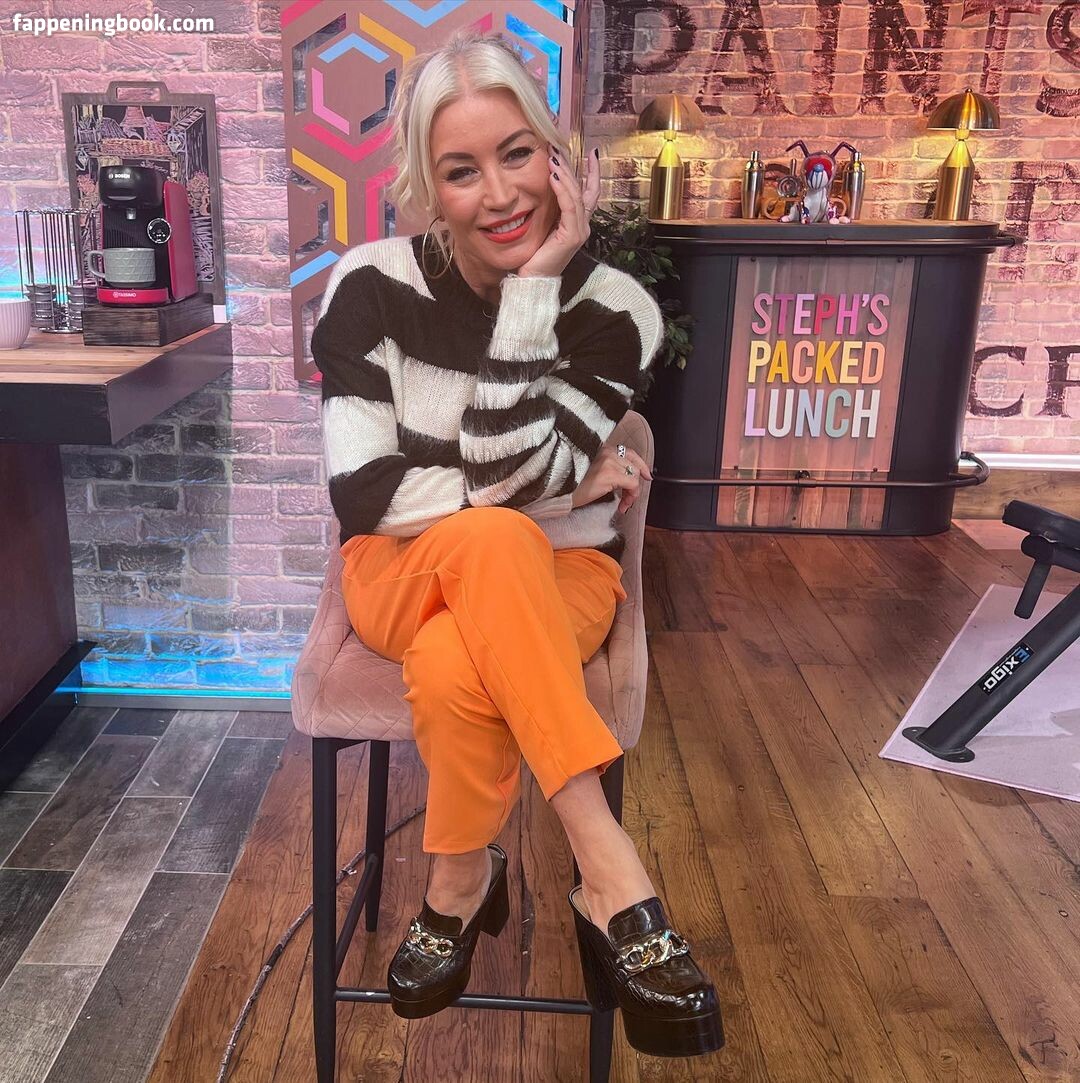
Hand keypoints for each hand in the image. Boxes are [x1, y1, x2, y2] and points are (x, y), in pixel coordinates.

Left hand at [516, 145, 600, 278]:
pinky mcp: (571, 236)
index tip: (591, 153)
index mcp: (577, 223)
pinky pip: (569, 207)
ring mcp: (579, 232)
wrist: (532, 280)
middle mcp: (583, 226)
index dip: (592, 173)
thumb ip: (550, 208)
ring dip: (565, 174)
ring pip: (577, 195)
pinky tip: (553, 176)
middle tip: (558, 147)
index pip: (590, 193)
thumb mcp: (543, 226)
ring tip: (554, 156)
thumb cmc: (534, 255)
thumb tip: (545, 184)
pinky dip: (562, 190)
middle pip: (583, 189)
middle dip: (573, 166)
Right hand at [571, 444, 652, 513]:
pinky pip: (632, 484)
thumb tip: (629, 477)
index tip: (647, 476)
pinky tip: (622, 505)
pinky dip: (631, 496)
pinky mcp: (609, 474)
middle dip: (634, 486)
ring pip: (634, 476)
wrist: (559, 492)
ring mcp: (608, 462)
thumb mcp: (592, 471)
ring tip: (623, 504)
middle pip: (634, 467)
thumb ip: (610, 468)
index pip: (629, 452)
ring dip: (632, 494)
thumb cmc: (572, 485)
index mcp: (602, 448)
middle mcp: (606, 451)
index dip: (641, 464)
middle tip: (628, 500)